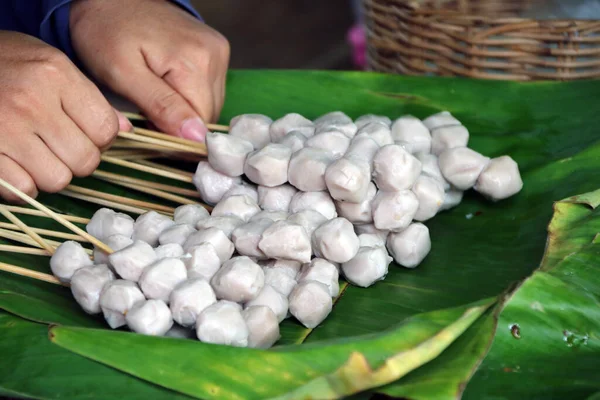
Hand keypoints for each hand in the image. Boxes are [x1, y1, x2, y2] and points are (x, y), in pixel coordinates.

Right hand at [0, 31, 122, 201]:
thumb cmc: (6, 61)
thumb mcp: (50, 63)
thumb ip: (89, 96)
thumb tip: (126, 129)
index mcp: (56, 76)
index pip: (106, 129)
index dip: (103, 138)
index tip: (87, 133)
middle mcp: (32, 102)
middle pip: (86, 160)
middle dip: (81, 159)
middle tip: (63, 146)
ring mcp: (5, 129)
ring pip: (58, 179)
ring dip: (54, 173)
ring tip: (41, 155)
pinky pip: (23, 188)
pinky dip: (25, 184)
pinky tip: (19, 165)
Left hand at [70, 0, 229, 141]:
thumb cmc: (105, 33)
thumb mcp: (122, 74)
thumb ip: (161, 106)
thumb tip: (196, 136)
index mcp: (195, 61)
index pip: (200, 123)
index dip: (174, 133)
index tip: (146, 126)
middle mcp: (215, 55)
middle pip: (207, 115)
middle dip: (178, 122)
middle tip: (146, 110)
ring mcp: (218, 51)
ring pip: (209, 106)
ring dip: (184, 111)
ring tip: (155, 96)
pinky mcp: (216, 51)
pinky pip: (208, 91)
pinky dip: (188, 97)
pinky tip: (167, 87)